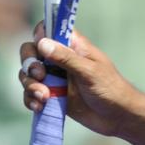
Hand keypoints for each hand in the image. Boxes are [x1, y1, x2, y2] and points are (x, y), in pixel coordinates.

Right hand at [17, 23, 139, 136]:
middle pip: (31, 51)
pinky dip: (30, 99)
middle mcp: (61, 59)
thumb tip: (42, 42)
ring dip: (30, 85)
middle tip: (40, 75)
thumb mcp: (89, 71)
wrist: (116, 116)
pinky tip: (40, 106)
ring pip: (28, 74)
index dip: (40, 34)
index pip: (50, 29)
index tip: (40, 47)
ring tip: (44, 97)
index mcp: (73, 46)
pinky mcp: (51, 95)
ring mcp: (55, 77)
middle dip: (30, 63)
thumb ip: (66, 58)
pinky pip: (31, 93)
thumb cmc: (110, 88)